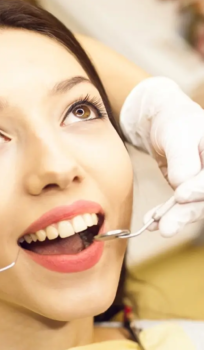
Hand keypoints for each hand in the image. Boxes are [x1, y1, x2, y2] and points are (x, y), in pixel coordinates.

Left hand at [120, 76, 203, 236]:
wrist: (162, 122)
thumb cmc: (174, 122)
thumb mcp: (177, 134)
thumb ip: (182, 159)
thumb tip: (182, 184)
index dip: (201, 189)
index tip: (181, 195)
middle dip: (185, 213)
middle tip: (167, 227)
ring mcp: (202, 185)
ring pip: (193, 206)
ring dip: (173, 218)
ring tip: (156, 227)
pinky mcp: (188, 192)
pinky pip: (180, 207)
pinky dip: (165, 215)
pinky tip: (152, 223)